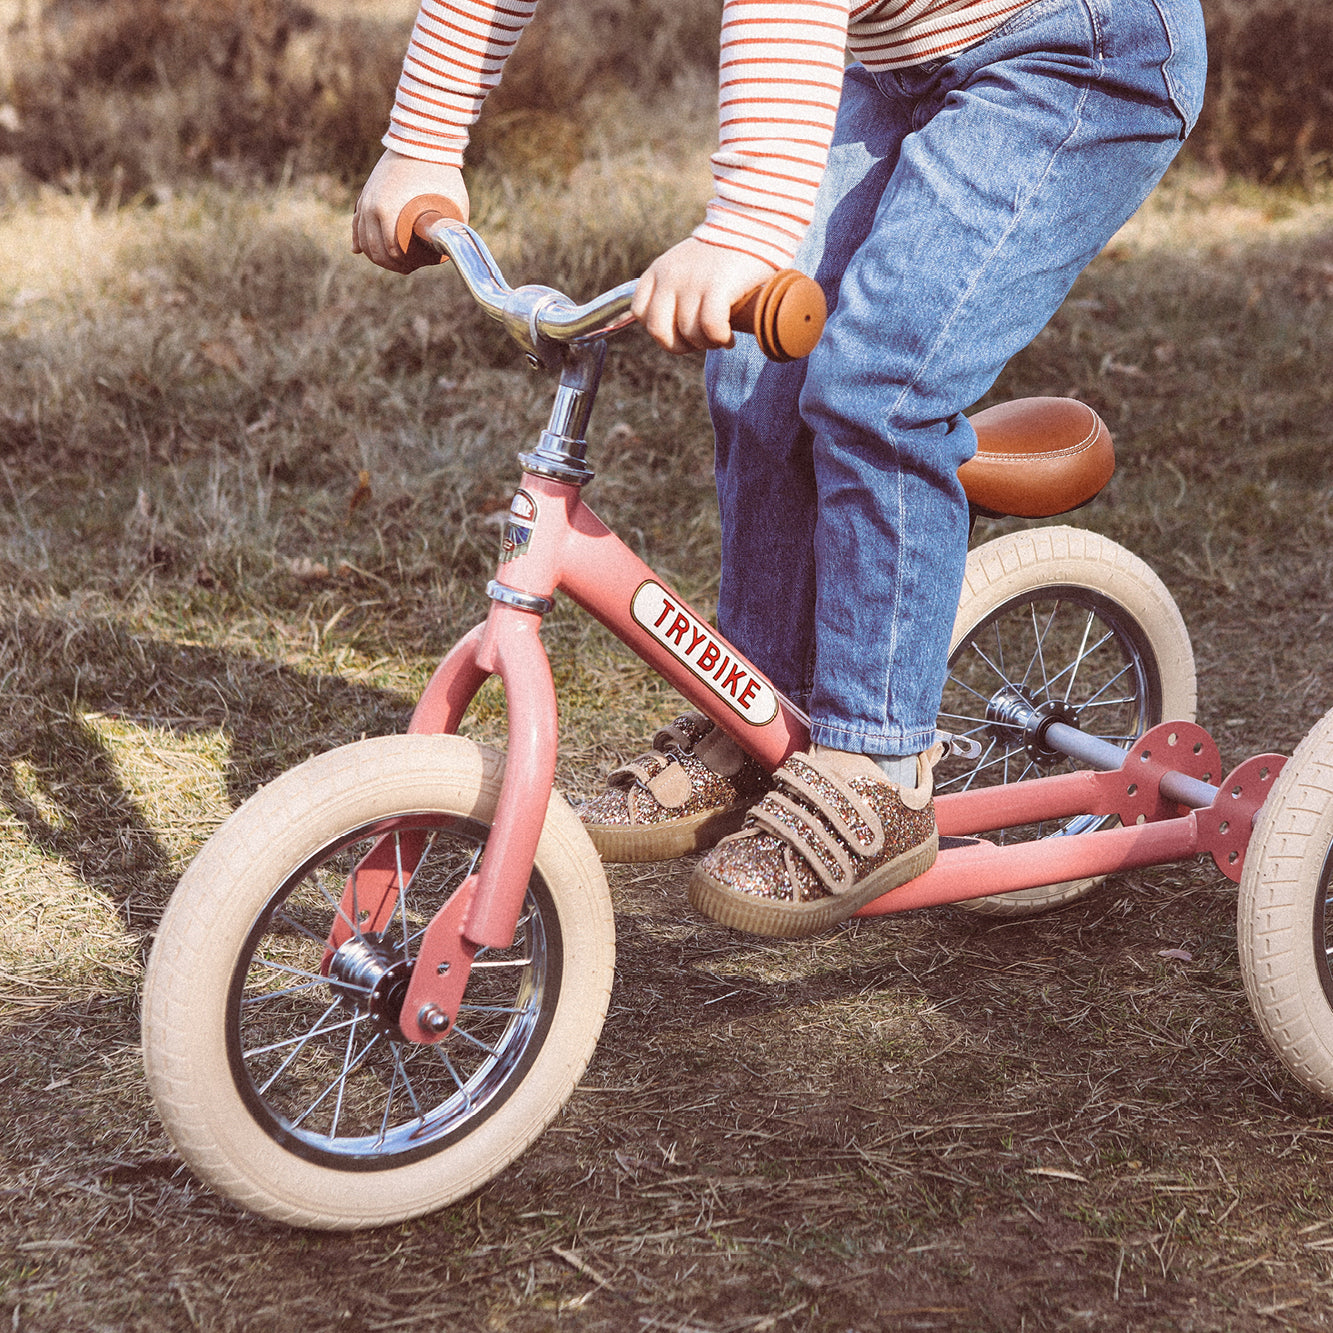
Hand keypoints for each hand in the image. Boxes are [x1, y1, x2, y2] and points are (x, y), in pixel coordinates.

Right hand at [353, 150, 469, 273]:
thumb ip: (454, 227)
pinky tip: (359, 250)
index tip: (418, 266)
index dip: (404, 264)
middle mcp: (370, 207)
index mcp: (386, 212)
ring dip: (375, 254)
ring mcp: (366, 199)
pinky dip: (358, 237)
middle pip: (375, 249)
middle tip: (409, 267)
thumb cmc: (441, 170)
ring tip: (393, 261)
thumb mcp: (454, 203)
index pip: (390, 252)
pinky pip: (356, 221)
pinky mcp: (366, 192)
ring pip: (362, 238)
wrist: (422, 136)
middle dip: (391, 263)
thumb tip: (457, 252)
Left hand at [632, 239, 775, 353]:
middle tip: (701, 342)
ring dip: (706, 344)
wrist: (752, 223)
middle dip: (681, 346)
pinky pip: (711, 328)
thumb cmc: (723, 254)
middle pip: (659, 330)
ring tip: (720, 338)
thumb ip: (673, 291)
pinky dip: (720, 339)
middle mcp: (670, 276)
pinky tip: (729, 338)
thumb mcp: (686, 267)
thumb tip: (673, 330)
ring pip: (688, 333)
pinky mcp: (717, 286)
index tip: (682, 332)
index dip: (661, 331)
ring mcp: (692, 281)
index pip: (640, 313)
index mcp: (658, 271)